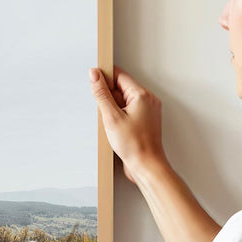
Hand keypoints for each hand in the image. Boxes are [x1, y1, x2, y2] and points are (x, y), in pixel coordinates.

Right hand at [89, 65, 166, 183]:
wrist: (146, 166)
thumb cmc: (134, 145)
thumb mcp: (111, 117)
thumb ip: (102, 94)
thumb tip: (95, 74)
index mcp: (142, 95)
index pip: (120, 76)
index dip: (105, 78)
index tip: (94, 82)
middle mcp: (148, 100)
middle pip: (121, 88)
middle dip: (109, 98)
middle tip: (105, 113)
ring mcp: (147, 111)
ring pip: (124, 101)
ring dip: (113, 109)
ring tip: (113, 124)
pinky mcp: (144, 121)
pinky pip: (128, 112)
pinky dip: (119, 117)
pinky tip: (116, 129)